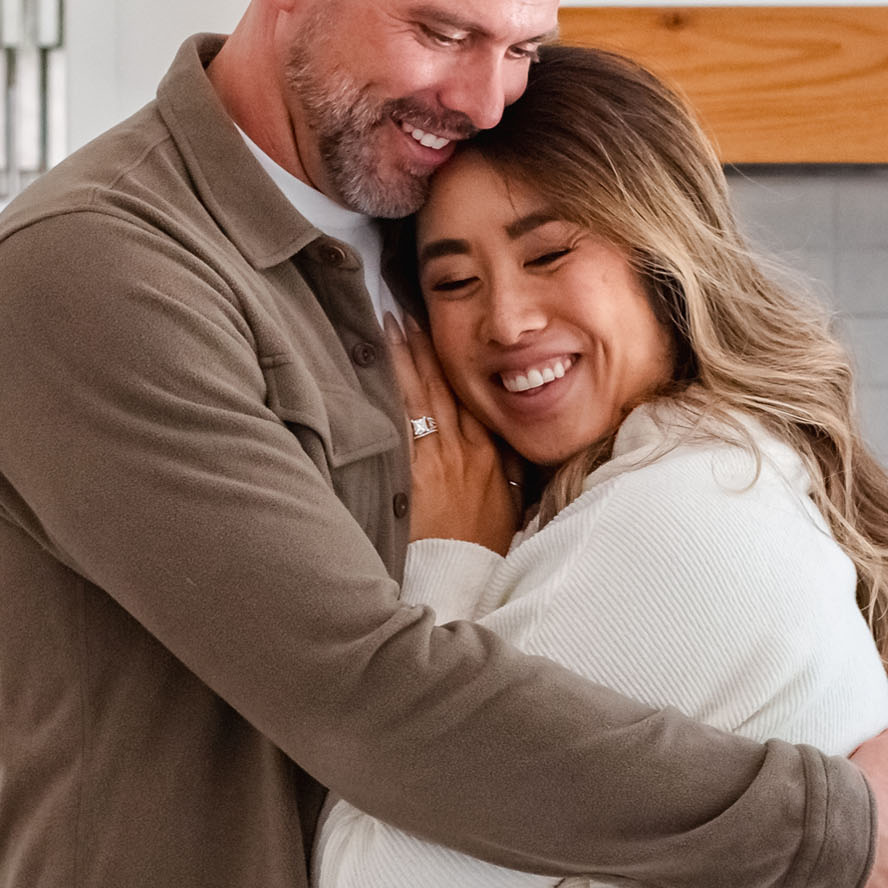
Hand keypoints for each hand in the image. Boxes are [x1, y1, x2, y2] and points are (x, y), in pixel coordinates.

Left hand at [386, 314, 518, 552]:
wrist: (462, 576)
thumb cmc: (483, 545)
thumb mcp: (509, 500)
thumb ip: (507, 466)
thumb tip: (508, 438)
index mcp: (492, 451)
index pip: (474, 392)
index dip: (457, 359)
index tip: (443, 331)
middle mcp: (466, 447)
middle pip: (445, 384)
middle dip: (426, 345)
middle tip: (408, 311)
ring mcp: (437, 459)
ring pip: (421, 396)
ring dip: (406, 358)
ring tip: (390, 326)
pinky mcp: (412, 475)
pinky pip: (401, 424)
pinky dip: (390, 394)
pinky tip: (377, 371)